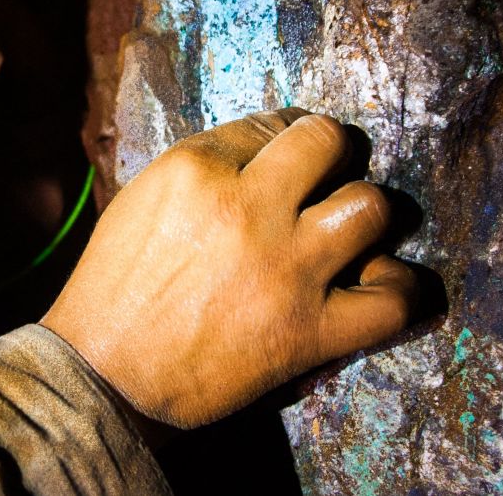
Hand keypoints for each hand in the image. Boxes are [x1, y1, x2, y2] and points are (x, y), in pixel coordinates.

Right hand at [41, 109, 420, 429]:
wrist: (101, 377)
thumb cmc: (114, 289)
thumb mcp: (143, 199)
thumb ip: (206, 170)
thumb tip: (269, 154)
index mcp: (197, 169)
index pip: (273, 125)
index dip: (287, 141)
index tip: (290, 163)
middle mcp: (247, 207)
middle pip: (329, 142)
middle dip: (335, 157)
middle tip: (327, 183)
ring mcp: (285, 268)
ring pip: (371, 207)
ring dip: (366, 218)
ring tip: (352, 235)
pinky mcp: (308, 331)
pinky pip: (392, 302)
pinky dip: (401, 291)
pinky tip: (386, 285)